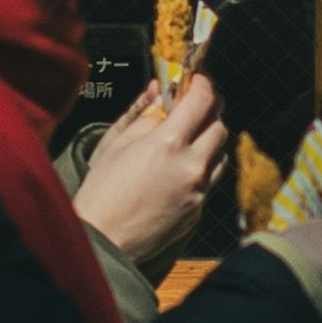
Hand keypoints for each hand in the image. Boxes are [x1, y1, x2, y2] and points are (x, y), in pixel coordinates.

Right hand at [77, 71, 227, 273]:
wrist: (103, 242)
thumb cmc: (101, 192)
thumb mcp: (114, 144)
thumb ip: (141, 112)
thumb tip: (158, 89)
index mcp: (167, 144)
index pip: (203, 100)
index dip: (203, 84)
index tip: (195, 80)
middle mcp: (190, 167)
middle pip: (219, 126)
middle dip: (208, 112)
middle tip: (190, 107)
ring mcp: (198, 191)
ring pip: (220, 153)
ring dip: (209, 139)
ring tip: (185, 138)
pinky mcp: (198, 210)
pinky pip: (211, 179)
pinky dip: (202, 166)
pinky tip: (179, 167)